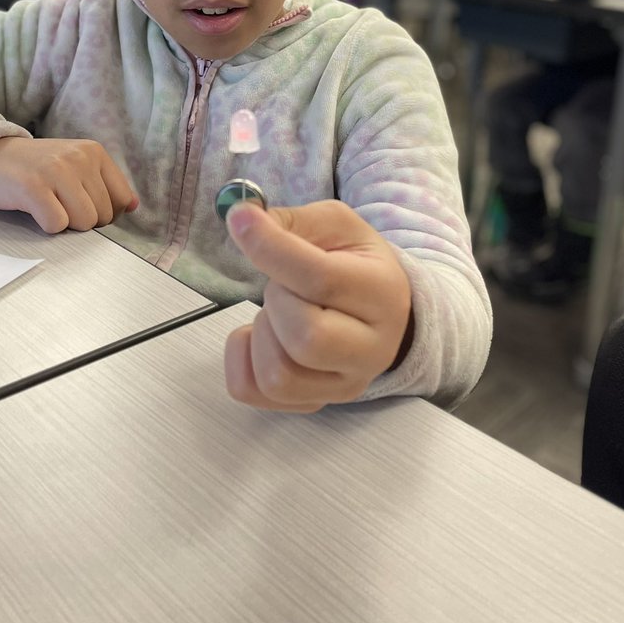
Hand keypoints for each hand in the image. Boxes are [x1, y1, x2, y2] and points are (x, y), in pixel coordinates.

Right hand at [0, 137, 137, 232]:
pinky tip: (34, 209)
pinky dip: (46, 226)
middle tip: (58, 203)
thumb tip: (134, 207)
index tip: (82, 206)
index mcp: (93, 152)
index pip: (122, 200)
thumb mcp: (74, 165)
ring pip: (84, 223)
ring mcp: (56, 171)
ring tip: (47, 205)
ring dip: (66, 223)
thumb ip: (104, 184)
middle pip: (103, 216)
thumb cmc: (34, 167)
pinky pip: (57, 226)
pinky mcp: (33, 188)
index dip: (105, 213)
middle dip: (82, 220)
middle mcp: (78, 158)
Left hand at [223, 201, 412, 412]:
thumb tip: (244, 219)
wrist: (383, 312)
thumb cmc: (355, 264)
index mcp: (382, 293)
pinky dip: (243, 359)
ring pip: (278, 375)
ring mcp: (343, 385)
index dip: (271, 248)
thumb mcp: (338, 227)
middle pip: (305, 338)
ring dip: (263, 333)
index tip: (241, 220)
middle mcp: (371, 350)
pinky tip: (263, 336)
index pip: (321, 279)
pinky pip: (253, 392)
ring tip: (280, 311)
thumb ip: (294, 222)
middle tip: (284, 284)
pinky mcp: (312, 403)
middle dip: (277, 301)